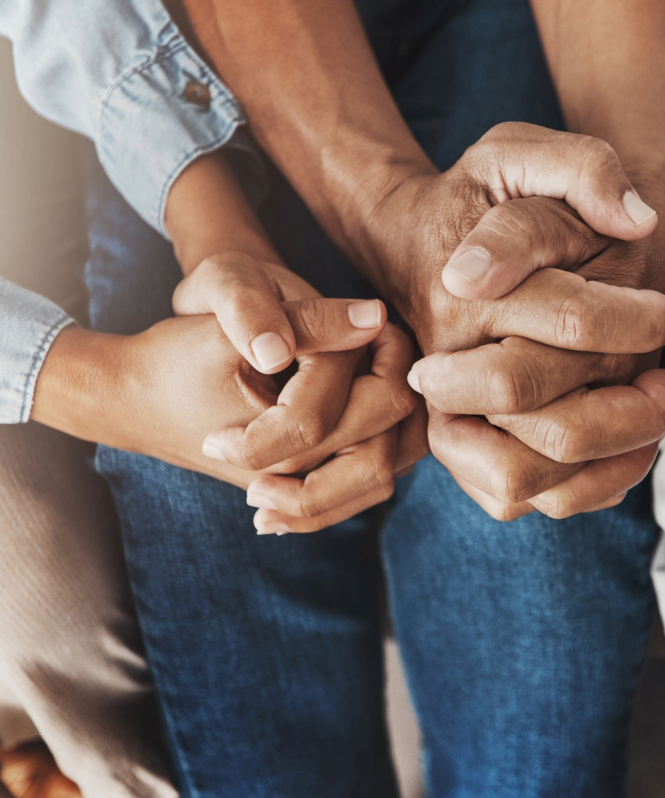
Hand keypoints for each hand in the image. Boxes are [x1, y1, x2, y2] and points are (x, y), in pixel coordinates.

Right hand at [32, 302, 420, 533]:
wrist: (135, 400)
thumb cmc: (176, 358)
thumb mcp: (230, 323)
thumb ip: (307, 322)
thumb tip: (376, 316)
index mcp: (288, 439)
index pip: (371, 395)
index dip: (376, 347)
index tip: (361, 314)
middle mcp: (302, 472)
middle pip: (392, 425)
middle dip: (395, 369)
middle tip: (374, 333)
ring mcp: (306, 483)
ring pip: (393, 456)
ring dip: (394, 404)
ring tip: (369, 361)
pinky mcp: (308, 481)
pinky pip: (372, 471)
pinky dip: (383, 432)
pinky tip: (360, 392)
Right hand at [365, 123, 664, 519]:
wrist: (421, 240)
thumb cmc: (485, 195)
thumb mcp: (521, 150)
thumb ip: (582, 166)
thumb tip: (636, 220)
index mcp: (466, 288)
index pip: (567, 320)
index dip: (637, 322)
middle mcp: (450, 360)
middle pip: (545, 411)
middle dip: (631, 401)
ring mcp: (449, 410)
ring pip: (529, 472)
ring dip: (611, 451)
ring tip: (652, 411)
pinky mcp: (461, 446)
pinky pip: (516, 496)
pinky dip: (583, 487)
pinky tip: (627, 447)